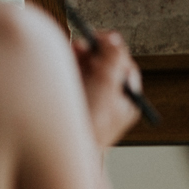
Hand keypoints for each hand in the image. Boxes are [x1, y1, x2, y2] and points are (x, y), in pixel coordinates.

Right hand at [73, 29, 141, 148]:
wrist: (65, 150)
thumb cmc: (90, 122)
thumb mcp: (107, 85)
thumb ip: (113, 58)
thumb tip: (114, 39)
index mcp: (127, 100)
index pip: (124, 66)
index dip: (112, 49)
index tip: (99, 37)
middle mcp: (112, 102)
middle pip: (105, 67)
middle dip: (92, 53)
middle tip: (79, 44)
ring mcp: (92, 104)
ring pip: (87, 72)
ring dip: (78, 59)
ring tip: (69, 53)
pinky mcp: (74, 105)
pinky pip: (73, 81)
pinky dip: (68, 70)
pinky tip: (60, 65)